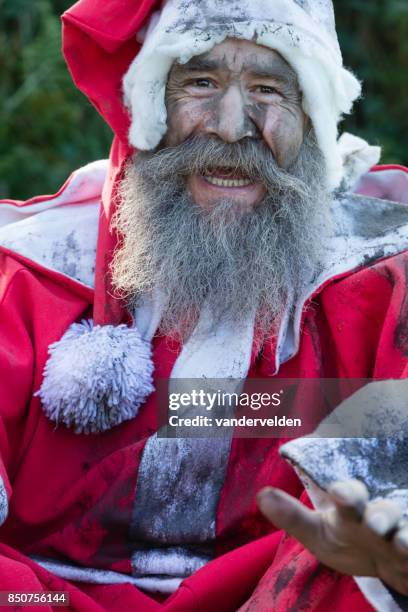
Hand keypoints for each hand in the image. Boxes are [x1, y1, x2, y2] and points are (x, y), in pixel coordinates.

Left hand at [257, 480, 407, 595]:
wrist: (387, 562)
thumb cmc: (349, 541)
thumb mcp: (318, 533)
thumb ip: (293, 516)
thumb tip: (261, 495)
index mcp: (352, 507)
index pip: (350, 495)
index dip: (345, 493)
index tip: (337, 492)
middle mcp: (381, 515)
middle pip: (383, 510)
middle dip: (380, 515)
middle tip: (374, 523)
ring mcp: (401, 533)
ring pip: (406, 531)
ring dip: (404, 536)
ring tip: (399, 541)